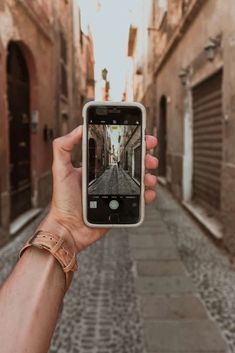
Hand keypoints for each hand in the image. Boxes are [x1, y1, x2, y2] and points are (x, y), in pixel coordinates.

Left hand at [41, 126, 157, 253]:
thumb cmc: (63, 201)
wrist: (69, 228)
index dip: (131, 143)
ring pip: (139, 179)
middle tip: (150, 156)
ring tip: (149, 177)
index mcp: (98, 167)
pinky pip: (139, 198)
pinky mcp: (122, 206)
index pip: (117, 151)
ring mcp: (117, 192)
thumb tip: (79, 128)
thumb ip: (63, 147)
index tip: (141, 136)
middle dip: (145, 157)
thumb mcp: (60, 170)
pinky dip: (147, 194)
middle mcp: (109, 178)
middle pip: (132, 163)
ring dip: (148, 175)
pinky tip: (147, 192)